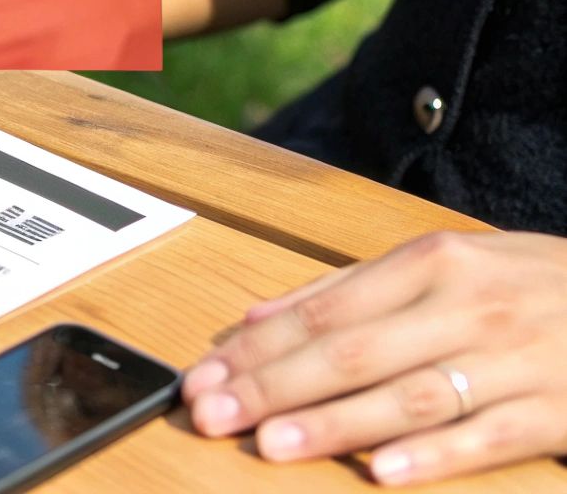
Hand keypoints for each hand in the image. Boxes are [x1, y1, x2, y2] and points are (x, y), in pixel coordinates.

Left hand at [181, 230, 566, 484]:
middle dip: (274, 386)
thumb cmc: (531, 286)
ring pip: (410, 396)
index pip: (326, 311)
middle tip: (212, 414)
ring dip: (335, 423)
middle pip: (354, 352)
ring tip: (273, 444)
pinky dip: (433, 455)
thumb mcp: (448, 264)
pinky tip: (382, 473)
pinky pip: (487, 436)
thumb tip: (253, 318)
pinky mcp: (557, 410)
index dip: (259, 348)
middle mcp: (469, 307)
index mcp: (434, 263)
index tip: (204, 376)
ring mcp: (515, 360)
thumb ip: (347, 289)